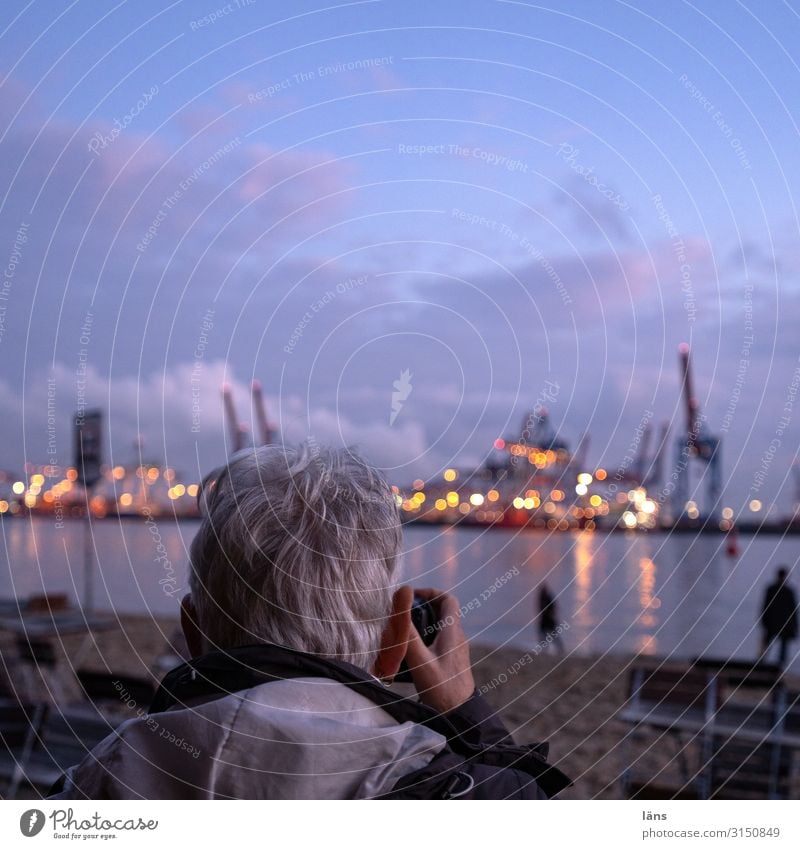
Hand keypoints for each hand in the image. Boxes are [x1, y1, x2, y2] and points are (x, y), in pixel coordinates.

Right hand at [404, 588, 474, 713]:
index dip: (430, 592)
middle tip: (401, 615)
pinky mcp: (451, 661)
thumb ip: (408, 636)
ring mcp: (455, 650)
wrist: (460, 716)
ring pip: (438, 627)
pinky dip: (423, 639)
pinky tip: (409, 653)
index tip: (411, 596)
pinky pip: (437, 641)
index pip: (448, 599)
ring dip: (421, 625)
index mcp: (452, 632)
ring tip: (401, 633)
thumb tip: (398, 610)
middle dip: (420, 608)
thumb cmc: (442, 689)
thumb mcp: (420, 662)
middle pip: (441, 611)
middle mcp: (456, 637)